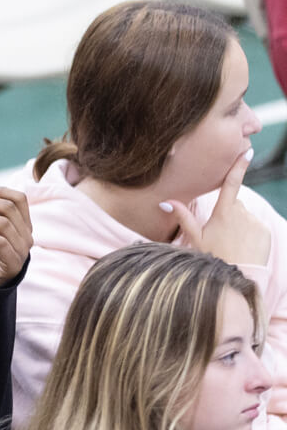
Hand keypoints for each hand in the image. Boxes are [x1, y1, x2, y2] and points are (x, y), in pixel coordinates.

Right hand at [166, 150, 268, 266]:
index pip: (231, 184)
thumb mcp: (194, 238)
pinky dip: (250, 233)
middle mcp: (241, 214)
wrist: (235, 277)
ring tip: (230, 244)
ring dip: (239, 225)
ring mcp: (255, 222)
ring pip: (245, 217)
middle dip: (228, 214)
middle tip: (219, 235)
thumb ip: (183, 217)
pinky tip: (242, 247)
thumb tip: (165, 202)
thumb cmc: (211, 258)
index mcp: (223, 212)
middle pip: (234, 205)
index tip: (247, 151)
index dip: (239, 166)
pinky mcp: (265, 231)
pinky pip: (256, 227)